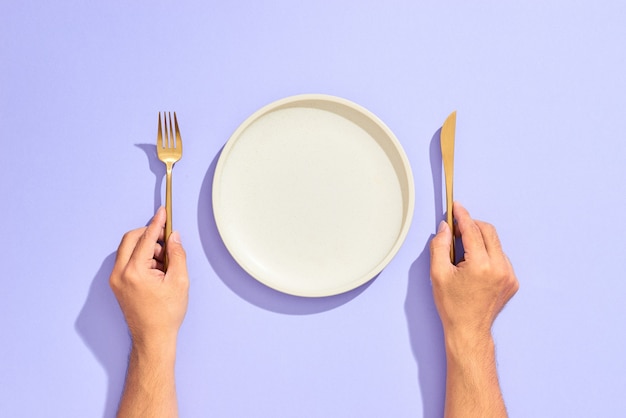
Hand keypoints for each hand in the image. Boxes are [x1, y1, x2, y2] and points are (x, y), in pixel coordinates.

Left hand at [109, 207, 188, 350]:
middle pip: (131, 239)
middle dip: (149, 235)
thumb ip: (177, 255)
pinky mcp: (117, 284)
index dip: (157, 223)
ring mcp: (115, 279)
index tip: (163, 212)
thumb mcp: (179, 281)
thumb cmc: (166, 314)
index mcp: (134, 272)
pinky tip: (156, 271)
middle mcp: (120, 273)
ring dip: (146, 248)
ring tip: (164, 264)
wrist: (152, 337)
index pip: (145, 238)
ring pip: (128, 249)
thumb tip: (173, 237)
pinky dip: (141, 258)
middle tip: (166, 242)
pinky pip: (127, 260)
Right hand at [430, 202, 518, 340]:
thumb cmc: (452, 306)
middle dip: (472, 225)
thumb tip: (445, 227)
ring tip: (463, 253)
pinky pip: (500, 257)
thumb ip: (440, 246)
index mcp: (480, 265)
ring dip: (479, 240)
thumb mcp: (438, 274)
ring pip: (495, 243)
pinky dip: (488, 254)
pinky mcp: (512, 281)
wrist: (469, 330)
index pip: (472, 230)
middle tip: (456, 229)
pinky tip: (475, 266)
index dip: (462, 216)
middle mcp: (499, 268)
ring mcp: (509, 275)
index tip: (456, 207)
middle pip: (488, 231)